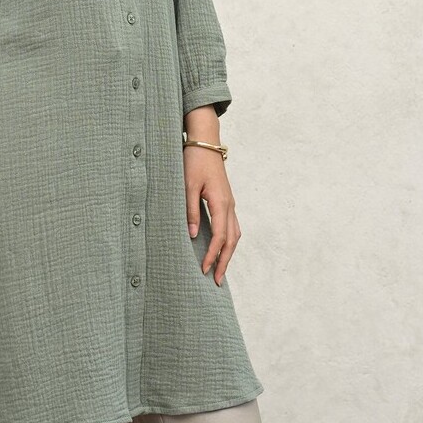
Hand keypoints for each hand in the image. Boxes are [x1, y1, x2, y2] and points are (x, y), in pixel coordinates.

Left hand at [183, 145, 240, 283]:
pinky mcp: (226, 200)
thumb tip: (193, 235)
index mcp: (221, 202)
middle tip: (216, 280)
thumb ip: (190, 210)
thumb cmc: (194, 160)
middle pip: (232, 240)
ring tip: (219, 268)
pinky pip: (231, 225)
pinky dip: (228, 240)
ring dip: (228, 252)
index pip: (220, 237)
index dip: (212, 255)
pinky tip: (220, 247)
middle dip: (225, 261)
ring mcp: (230, 202)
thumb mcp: (187, 185)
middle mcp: (229, 204)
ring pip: (234, 233)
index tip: (203, 270)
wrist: (205, 142)